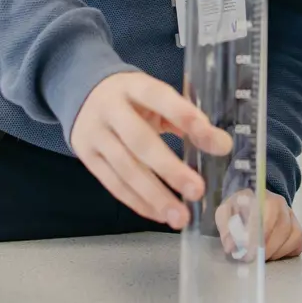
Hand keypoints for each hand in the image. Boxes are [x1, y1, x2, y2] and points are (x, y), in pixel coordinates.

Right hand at [71, 72, 232, 229]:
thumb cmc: (131, 98)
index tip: (211, 137)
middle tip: (197, 190)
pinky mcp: (86, 157)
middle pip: (139, 141)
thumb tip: (220, 143)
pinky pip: (113, 184)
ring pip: (125, 169)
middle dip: (170, 169)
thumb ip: (184, 116)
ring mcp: (94, 134)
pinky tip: (160, 214)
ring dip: (155, 196)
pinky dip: (138, 202)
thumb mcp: (153, 96)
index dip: (184, 115)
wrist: (81, 93)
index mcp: (132, 86)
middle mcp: (110, 109)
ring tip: (180, 216)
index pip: (158, 97)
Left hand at [215, 190, 301, 260]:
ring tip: (261, 258)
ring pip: (293, 237)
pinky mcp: (297, 230)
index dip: (261, 233)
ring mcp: (292, 217)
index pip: (269, 213)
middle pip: (283, 228)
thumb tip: (231, 247)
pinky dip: (285, 253)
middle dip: (268, 247)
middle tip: (253, 259)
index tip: (249, 249)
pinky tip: (272, 254)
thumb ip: (226, 228)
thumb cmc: (238, 208)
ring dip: (276, 252)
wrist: (251, 203)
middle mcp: (282, 205)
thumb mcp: (225, 212)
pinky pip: (297, 244)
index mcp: (264, 197)